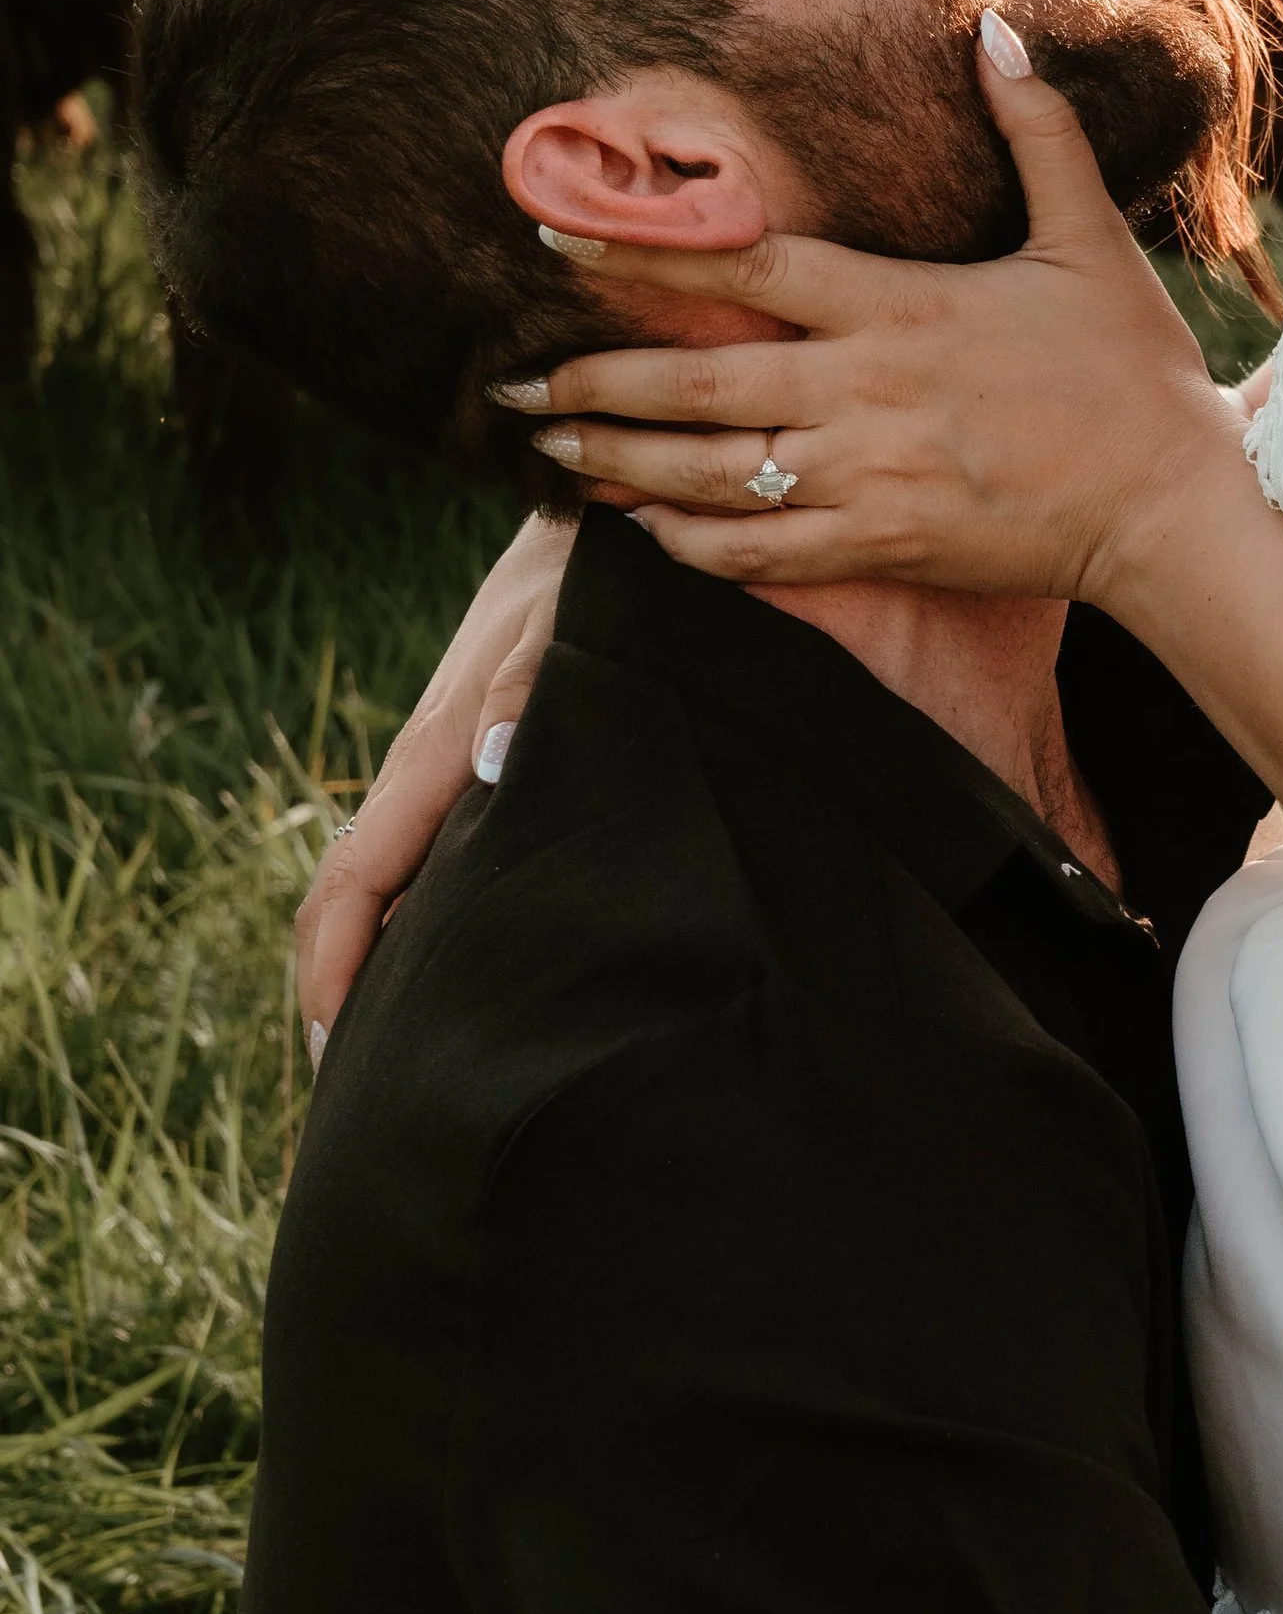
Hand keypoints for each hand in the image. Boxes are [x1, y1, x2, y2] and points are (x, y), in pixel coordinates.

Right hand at [295, 513, 574, 1043]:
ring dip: (400, 968)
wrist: (619, 512)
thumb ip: (531, 681)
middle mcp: (438, 771)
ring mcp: (467, 769)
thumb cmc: (593, 564)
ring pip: (410, 887)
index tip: (334, 1056)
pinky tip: (489, 972)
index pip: (354, 877)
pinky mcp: (504, 762)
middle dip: (351, 994)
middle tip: (371, 1101)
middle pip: (365, 902)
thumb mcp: (569, 616)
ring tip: (423, 1062)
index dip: (331, 968)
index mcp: (436, 748)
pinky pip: (454, 859)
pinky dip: (446, 924)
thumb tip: (487, 767)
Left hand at [511, 46, 1242, 607]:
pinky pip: (755, 555)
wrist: (1173, 509)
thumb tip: (996, 28)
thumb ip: (1034, 133)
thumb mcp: (1090, 238)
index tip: (558, 235)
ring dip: (613, 465)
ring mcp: (864, 479)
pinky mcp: (881, 547)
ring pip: (706, 476)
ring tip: (544, 449)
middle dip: (590, 382)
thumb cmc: (1133, 370)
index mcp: (901, 308)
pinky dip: (686, 544)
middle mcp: (863, 394)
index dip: (644, 251)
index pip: (747, 268)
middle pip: (695, 384)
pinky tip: (639, 530)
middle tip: (508, 379)